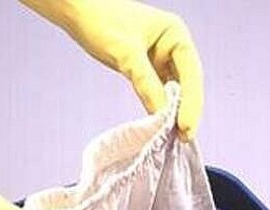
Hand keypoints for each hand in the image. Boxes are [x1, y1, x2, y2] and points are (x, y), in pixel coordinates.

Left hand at [24, 0, 203, 140]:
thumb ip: (146, 84)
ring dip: (175, 113)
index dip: (191, 102)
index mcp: (176, 34)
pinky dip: (160, 109)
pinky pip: (159, 94)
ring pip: (175, 92)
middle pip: (188, 85)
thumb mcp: (126, 54)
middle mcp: (173, 47)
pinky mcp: (148, 71)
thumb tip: (162, 115)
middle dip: (186, 111)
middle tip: (185, 137)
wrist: (78, 12)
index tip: (186, 126)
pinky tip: (160, 126)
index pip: (191, 73)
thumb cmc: (101, 22)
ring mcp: (161, 60)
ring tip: (177, 137)